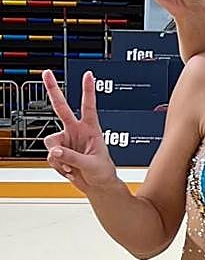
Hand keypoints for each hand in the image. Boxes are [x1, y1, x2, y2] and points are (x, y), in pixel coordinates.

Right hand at [42, 70, 118, 194]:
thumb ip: (72, 157)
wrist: (97, 185)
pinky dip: (57, 165)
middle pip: (61, 107)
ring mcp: (66, 140)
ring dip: (57, 156)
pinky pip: (50, 156)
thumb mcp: (91, 164)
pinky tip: (68, 170)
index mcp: (91, 129)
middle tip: (47, 73)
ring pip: (50, 141)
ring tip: (71, 166)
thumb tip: (56, 151)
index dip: (88, 90)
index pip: (89, 106)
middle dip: (53, 90)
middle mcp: (76, 131)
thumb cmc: (102, 172)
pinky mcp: (58, 151)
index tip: (89, 75)